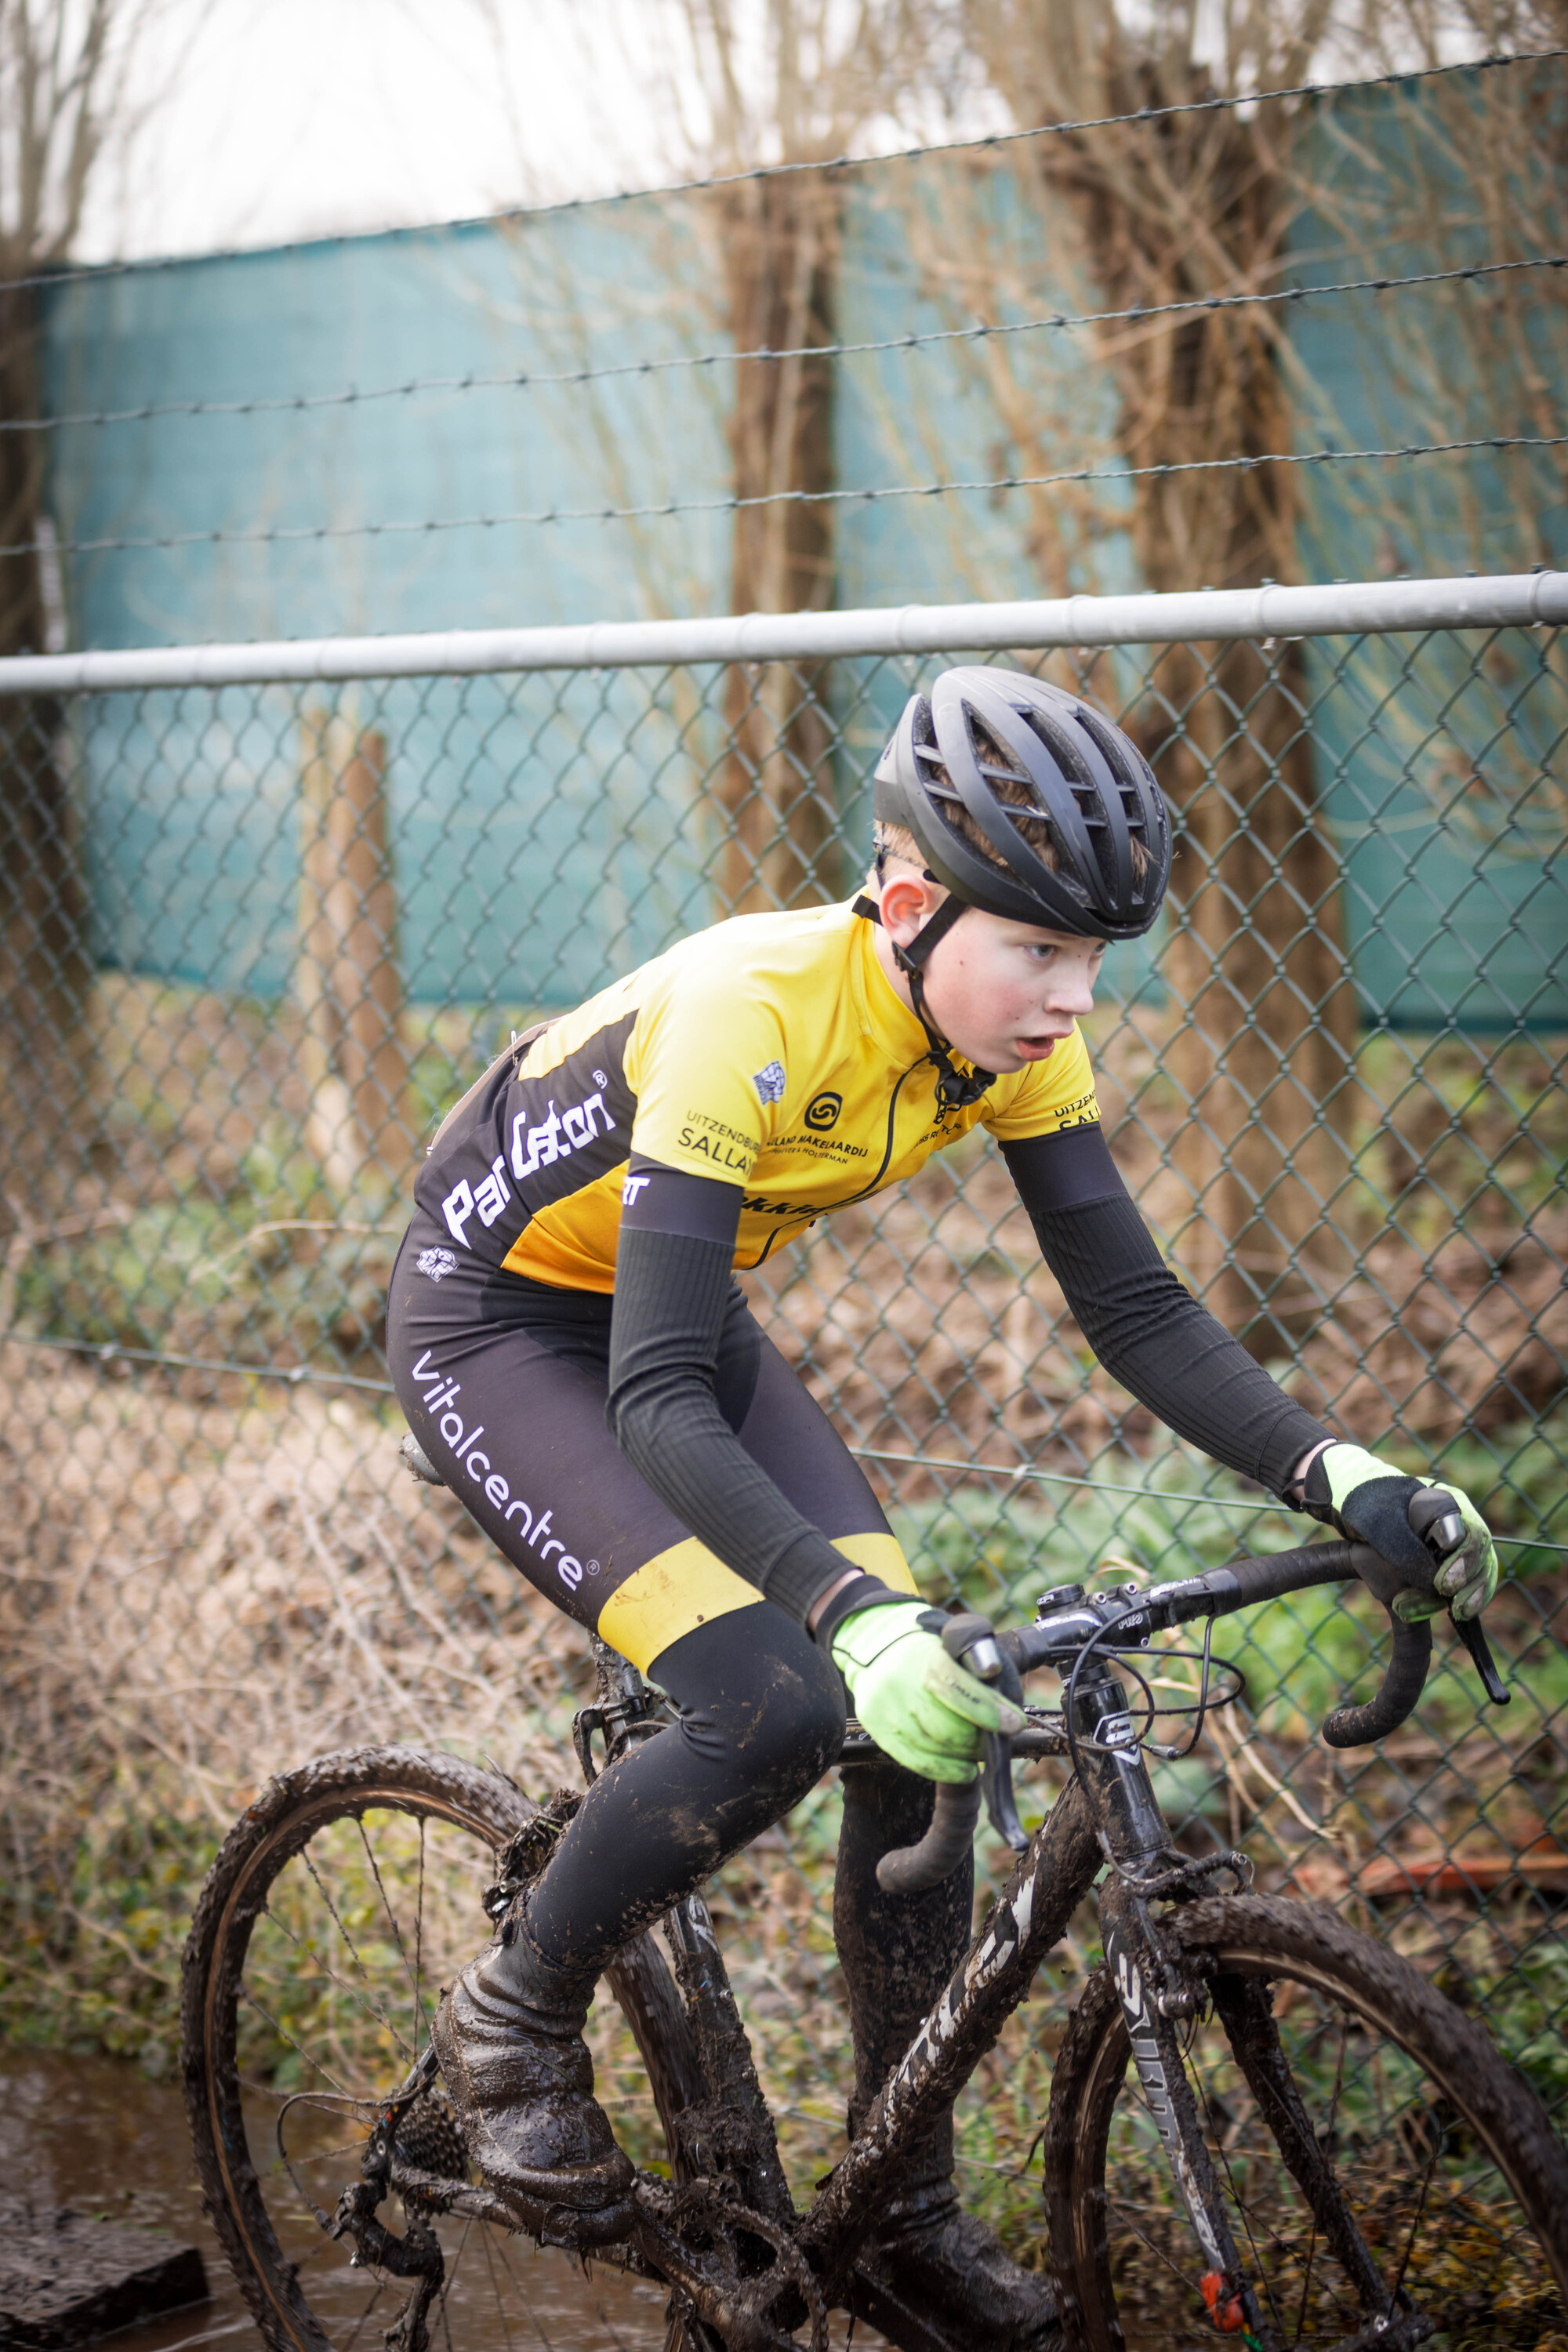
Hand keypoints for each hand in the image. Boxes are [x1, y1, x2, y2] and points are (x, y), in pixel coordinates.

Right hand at [831, 1600, 1024, 1782]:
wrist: (877, 1649)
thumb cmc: (926, 1653)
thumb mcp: (951, 1644)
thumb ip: (977, 1660)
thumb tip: (999, 1689)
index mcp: (924, 1657)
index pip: (958, 1688)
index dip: (990, 1710)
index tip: (1014, 1723)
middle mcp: (900, 1682)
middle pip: (947, 1728)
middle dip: (978, 1740)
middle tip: (995, 1740)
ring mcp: (885, 1708)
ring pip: (933, 1747)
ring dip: (964, 1756)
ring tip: (978, 1753)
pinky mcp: (876, 1727)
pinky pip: (915, 1761)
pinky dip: (946, 1771)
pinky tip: (964, 1770)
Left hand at [1303, 1442, 1498, 1622]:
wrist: (1345, 1503)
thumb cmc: (1364, 1501)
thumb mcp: (1378, 1520)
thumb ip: (1404, 1549)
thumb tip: (1432, 1583)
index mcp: (1448, 1503)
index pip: (1471, 1533)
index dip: (1465, 1560)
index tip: (1445, 1583)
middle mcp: (1457, 1525)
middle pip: (1481, 1557)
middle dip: (1471, 1583)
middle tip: (1453, 1603)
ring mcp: (1451, 1547)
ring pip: (1476, 1575)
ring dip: (1469, 1597)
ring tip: (1457, 1613)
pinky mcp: (1439, 1567)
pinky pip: (1459, 1587)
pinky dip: (1453, 1601)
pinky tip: (1450, 1615)